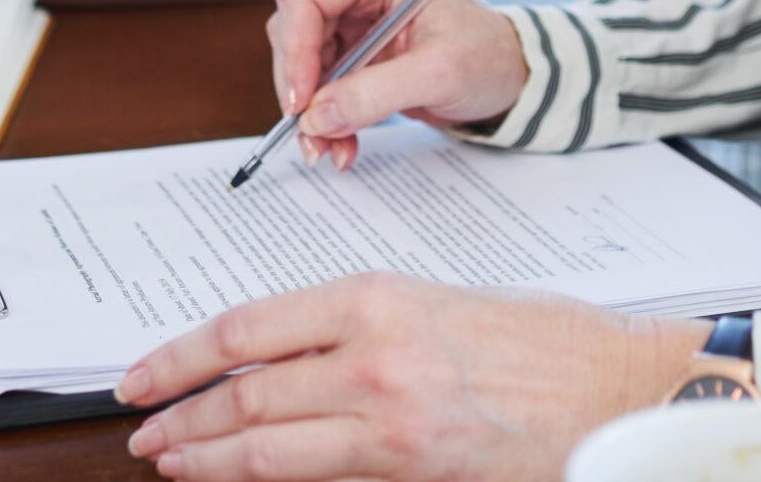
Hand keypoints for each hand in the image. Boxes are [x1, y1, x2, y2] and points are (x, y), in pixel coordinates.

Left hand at [119, 274, 706, 480]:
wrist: (621, 388)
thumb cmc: (548, 344)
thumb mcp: (444, 306)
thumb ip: (367, 329)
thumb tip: (294, 364)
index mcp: (379, 296)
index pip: (250, 327)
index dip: (184, 355)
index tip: (145, 373)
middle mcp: (374, 352)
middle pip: (246, 389)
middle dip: (181, 411)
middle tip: (139, 424)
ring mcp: (389, 415)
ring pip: (266, 442)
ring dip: (204, 453)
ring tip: (165, 458)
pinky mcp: (410, 465)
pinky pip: (316, 476)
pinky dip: (264, 477)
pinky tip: (235, 478)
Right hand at [267, 0, 529, 170]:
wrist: (507, 75)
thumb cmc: (486, 57)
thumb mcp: (439, 74)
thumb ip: (375, 93)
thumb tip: (316, 118)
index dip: (295, 47)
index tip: (302, 101)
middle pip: (295, 28)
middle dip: (300, 87)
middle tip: (311, 135)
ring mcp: (352, 15)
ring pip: (300, 60)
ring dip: (310, 111)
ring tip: (328, 150)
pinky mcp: (351, 48)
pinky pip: (318, 82)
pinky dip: (325, 117)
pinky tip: (342, 145)